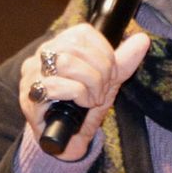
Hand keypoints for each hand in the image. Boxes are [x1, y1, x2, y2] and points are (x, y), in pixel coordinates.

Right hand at [19, 24, 149, 160]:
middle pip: (76, 47)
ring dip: (90, 84)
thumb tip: (142, 39)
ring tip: (93, 98)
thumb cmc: (83, 107)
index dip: (104, 52)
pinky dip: (77, 95)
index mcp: (60, 44)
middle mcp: (41, 55)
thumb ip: (124, 61)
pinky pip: (54, 86)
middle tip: (103, 90)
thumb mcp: (108, 81)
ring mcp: (31, 75)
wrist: (67, 140)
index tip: (111, 73)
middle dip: (100, 71)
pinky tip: (81, 105)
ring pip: (67, 63)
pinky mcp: (28, 96)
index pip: (83, 32)